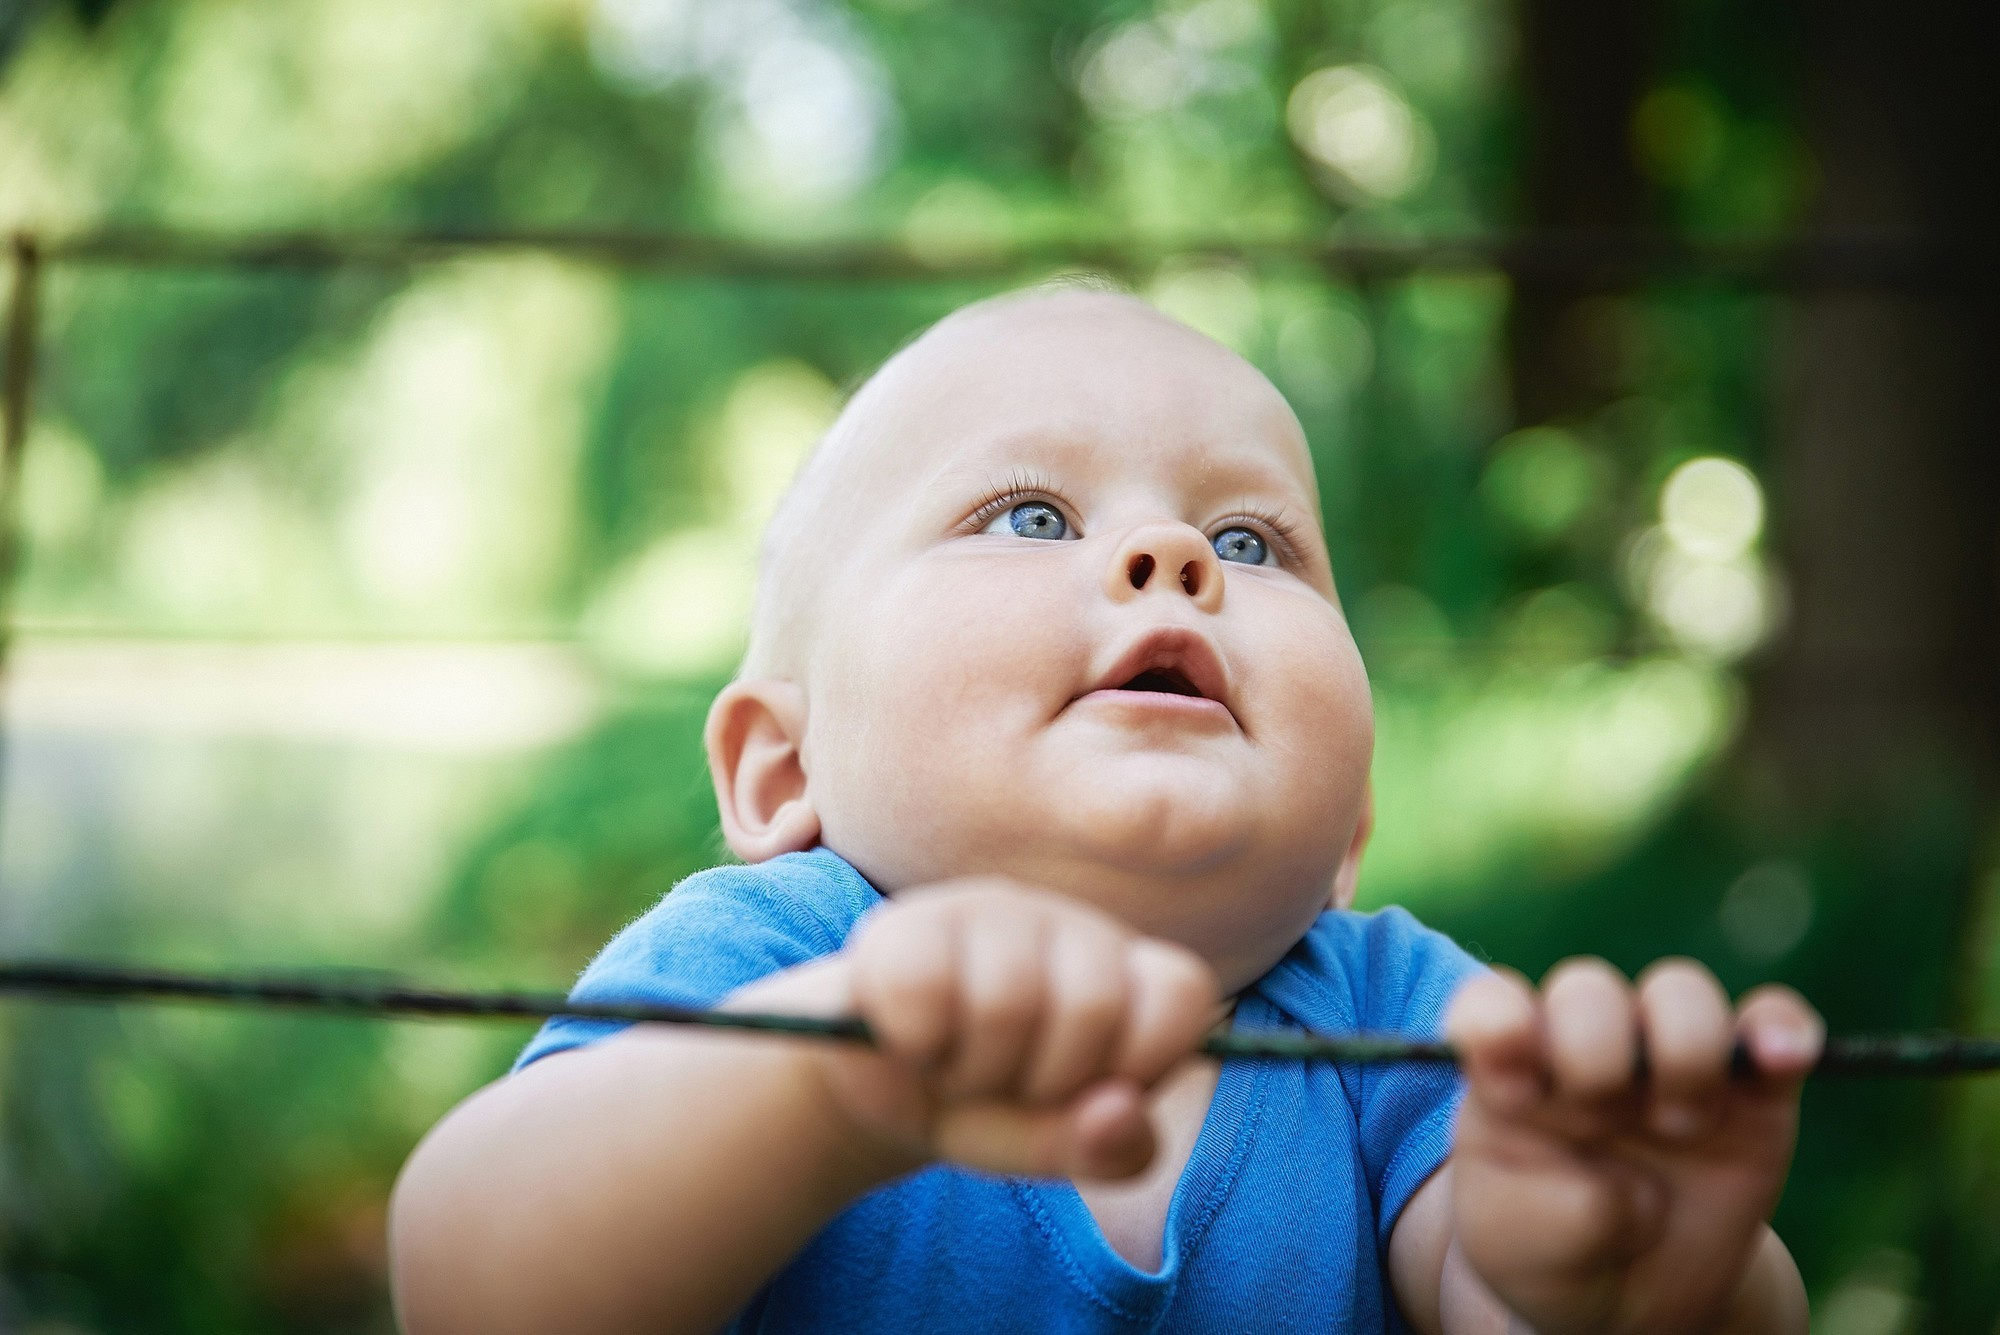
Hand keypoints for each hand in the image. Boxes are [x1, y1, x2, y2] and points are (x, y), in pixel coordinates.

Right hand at [730, 879, 1219, 1182]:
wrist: (874, 1090)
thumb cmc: (983, 1105)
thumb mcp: (1051, 1146)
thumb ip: (1106, 1148)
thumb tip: (1120, 1111)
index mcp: (1124, 975)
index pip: (1179, 992)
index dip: (1144, 1057)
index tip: (1096, 1094)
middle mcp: (1068, 928)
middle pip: (1093, 1006)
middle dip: (1045, 1080)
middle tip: (1008, 1084)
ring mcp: (991, 913)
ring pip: (1007, 1001)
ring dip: (972, 1070)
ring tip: (956, 1066)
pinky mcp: (910, 922)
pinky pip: (923, 990)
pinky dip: (916, 1043)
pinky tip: (912, 1040)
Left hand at [1444, 957, 1821, 1334]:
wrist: (1636, 1297)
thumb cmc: (1550, 1250)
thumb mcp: (1514, 1247)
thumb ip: (1551, 1211)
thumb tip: (1629, 1190)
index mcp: (1509, 1067)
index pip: (1489, 1006)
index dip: (1497, 1025)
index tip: (1515, 1091)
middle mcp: (1585, 1045)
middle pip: (1588, 989)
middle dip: (1591, 1049)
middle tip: (1595, 1121)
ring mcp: (1667, 1059)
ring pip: (1680, 991)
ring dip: (1682, 1049)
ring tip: (1677, 1127)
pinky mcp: (1750, 1090)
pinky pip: (1773, 1024)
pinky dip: (1782, 1028)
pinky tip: (1783, 1058)